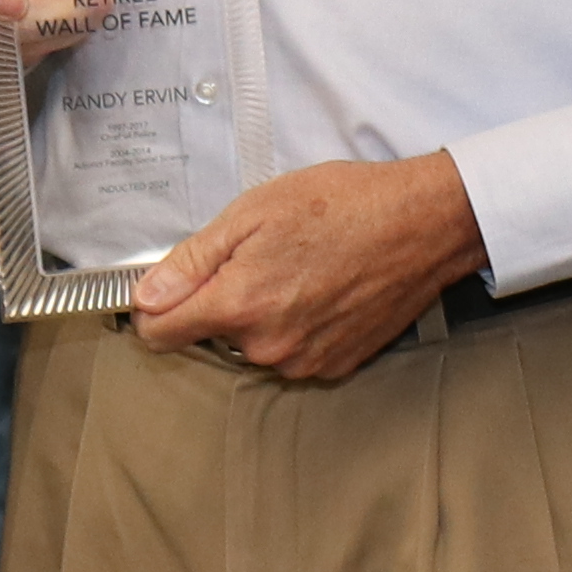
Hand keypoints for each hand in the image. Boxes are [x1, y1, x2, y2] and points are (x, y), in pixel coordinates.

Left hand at [125, 153, 483, 384]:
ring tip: (300, 269)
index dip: (157, 305)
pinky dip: (298, 326)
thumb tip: (147, 296)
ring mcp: (305, 361)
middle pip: (211, 336)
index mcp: (241, 304)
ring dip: (264, 315)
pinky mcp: (336, 366)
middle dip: (224, 301)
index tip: (171, 286)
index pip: (160, 334)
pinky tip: (323, 289)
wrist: (424, 224)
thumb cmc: (345, 205)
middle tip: (262, 255)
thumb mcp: (254, 211)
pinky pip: (293, 352)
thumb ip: (193, 260)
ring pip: (255, 345)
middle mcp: (270, 346)